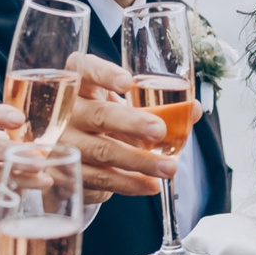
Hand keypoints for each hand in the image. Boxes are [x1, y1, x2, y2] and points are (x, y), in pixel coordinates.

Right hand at [62, 55, 172, 199]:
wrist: (67, 150)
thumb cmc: (101, 118)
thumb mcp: (121, 104)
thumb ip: (155, 104)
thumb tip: (194, 109)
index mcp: (78, 82)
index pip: (85, 69)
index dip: (105, 75)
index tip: (127, 83)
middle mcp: (64, 110)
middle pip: (98, 115)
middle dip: (131, 123)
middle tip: (160, 130)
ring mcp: (61, 143)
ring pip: (102, 151)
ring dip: (139, 161)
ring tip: (169, 167)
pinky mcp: (65, 172)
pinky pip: (100, 179)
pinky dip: (128, 183)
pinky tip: (150, 185)